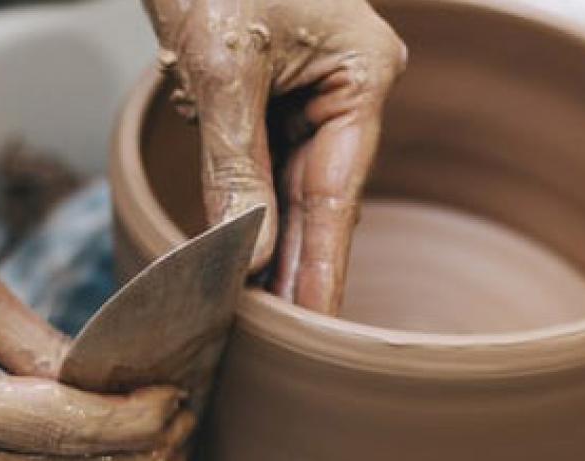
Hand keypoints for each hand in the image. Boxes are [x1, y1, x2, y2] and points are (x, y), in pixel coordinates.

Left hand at [143, 0, 405, 313]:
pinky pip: (263, 159)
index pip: (339, 191)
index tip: (315, 326)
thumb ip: (234, 163)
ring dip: (268, 242)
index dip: (322, 263)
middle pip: (321, 195)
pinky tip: (237, 255)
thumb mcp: (221, 65)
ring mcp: (312, 87)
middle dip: (297, 264)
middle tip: (282, 338)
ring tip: (256, 312)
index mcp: (363, 73)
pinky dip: (247, 203)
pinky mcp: (271, 88)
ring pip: (290, 184)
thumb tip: (245, 250)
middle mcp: (348, 85)